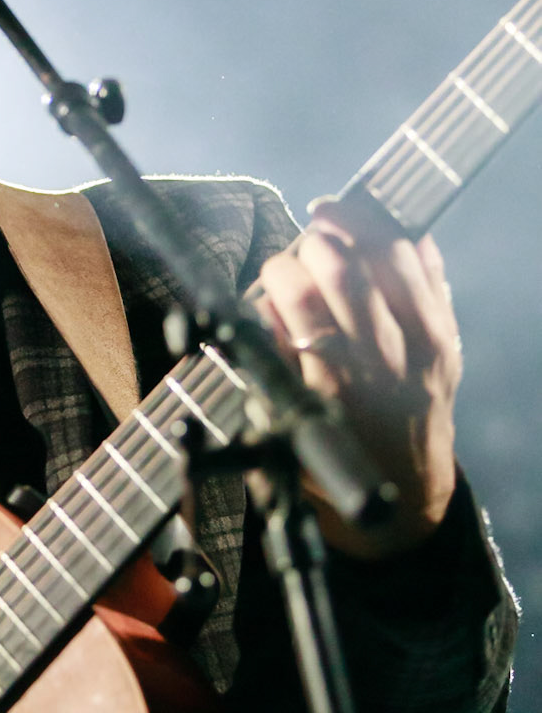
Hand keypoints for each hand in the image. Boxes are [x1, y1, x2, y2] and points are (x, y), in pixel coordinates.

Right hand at [254, 195, 461, 556]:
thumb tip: (265, 299)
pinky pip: (429, 267)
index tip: (271, 278)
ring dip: (354, 224)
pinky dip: (400, 237)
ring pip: (390, 254)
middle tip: (301, 251)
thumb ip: (266, 360)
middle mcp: (382, 359)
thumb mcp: (280, 424)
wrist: (408, 494)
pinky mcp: (448, 335)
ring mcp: (424, 344)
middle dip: (310, 244)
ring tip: (329, 218)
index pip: (297, 296)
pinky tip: (373, 228)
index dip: (276, 272)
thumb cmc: (330, 462)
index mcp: (331, 384)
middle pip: (342, 266)